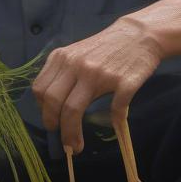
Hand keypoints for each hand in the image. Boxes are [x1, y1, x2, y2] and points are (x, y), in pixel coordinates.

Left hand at [31, 16, 161, 152]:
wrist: (139, 35)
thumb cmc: (106, 48)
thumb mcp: (76, 53)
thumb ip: (61, 73)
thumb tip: (49, 107)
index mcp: (63, 58)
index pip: (41, 90)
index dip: (43, 111)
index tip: (52, 122)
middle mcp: (77, 65)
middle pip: (54, 102)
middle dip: (54, 126)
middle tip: (61, 139)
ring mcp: (100, 74)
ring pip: (74, 109)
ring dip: (71, 134)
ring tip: (75, 146)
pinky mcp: (124, 81)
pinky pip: (115, 108)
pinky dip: (114, 120)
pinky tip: (114, 124)